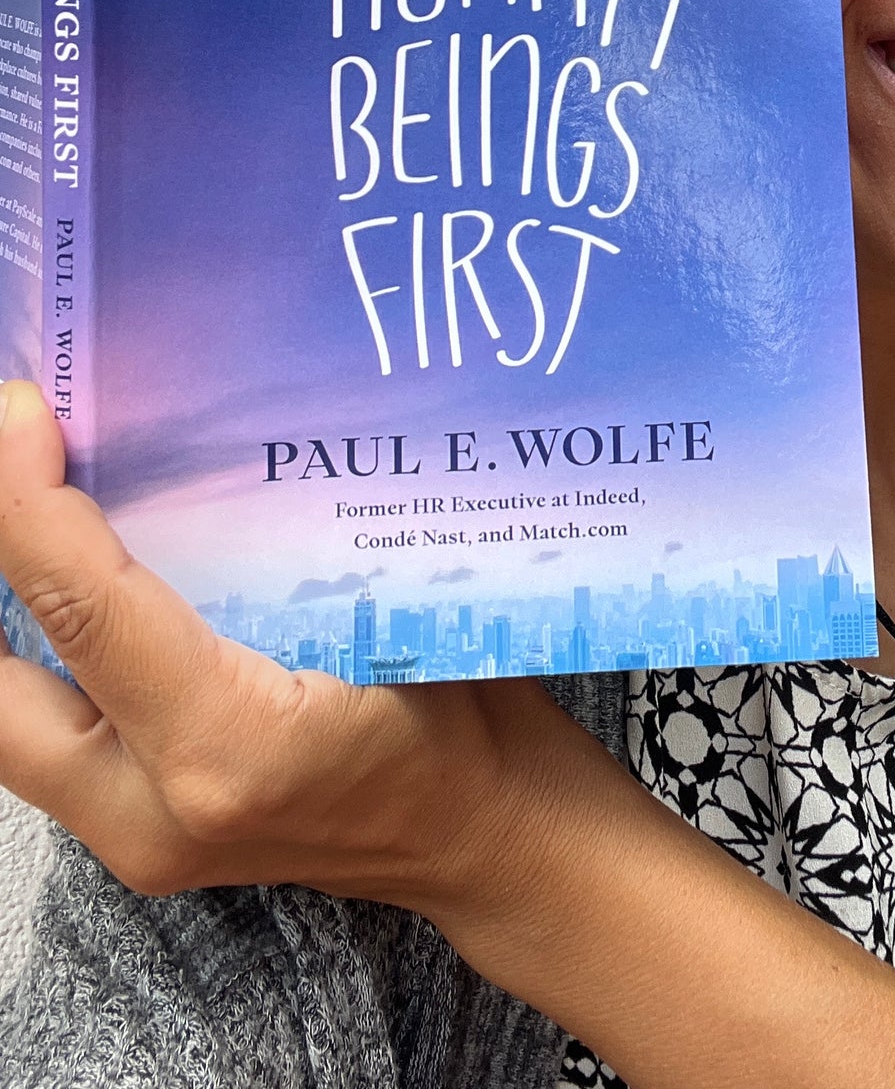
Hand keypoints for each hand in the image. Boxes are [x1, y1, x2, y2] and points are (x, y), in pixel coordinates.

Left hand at [0, 378, 563, 907]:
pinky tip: (74, 583)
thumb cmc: (466, 711)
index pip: (89, 611)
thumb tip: (176, 434)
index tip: (20, 409)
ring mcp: (142, 842)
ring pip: (6, 726)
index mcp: (233, 749)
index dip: (30, 503)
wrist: (490, 835)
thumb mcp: (387, 605)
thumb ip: (268, 545)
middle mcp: (161, 814)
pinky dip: (43, 660)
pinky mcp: (141, 839)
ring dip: (5, 623)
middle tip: (15, 462)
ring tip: (33, 516)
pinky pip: (50, 742)